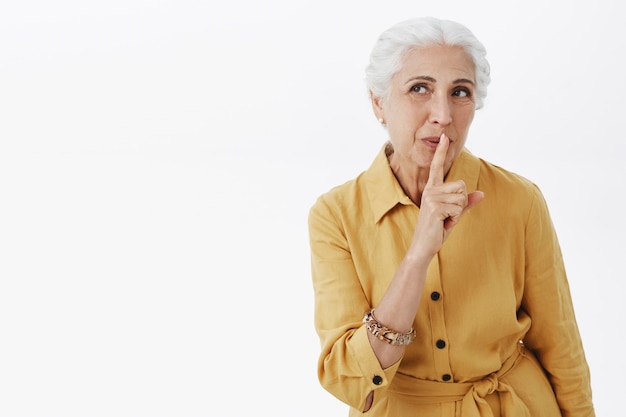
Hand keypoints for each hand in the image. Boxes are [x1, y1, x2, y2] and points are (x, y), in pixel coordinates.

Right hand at [410, 134, 483, 259]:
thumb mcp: (453, 215)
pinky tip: (443, 224)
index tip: (443, 137)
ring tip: (445, 220)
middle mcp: (430, 191)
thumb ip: (466, 203)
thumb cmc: (436, 230)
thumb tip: (482, 194)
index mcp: (432, 189)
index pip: (437, 167)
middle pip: (462, 186)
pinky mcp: (435, 207)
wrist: (423, 247)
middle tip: (448, 216)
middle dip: (462, 203)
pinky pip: (458, 208)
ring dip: (458, 212)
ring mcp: (432, 198)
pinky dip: (455, 219)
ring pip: (462, 197)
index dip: (441, 152)